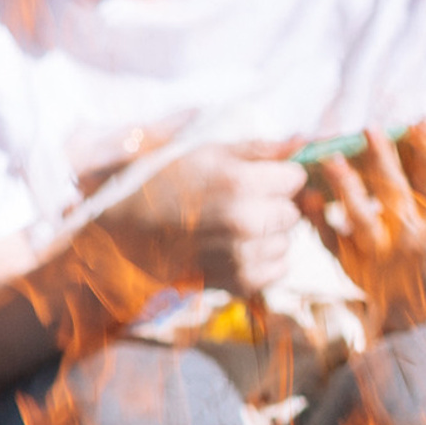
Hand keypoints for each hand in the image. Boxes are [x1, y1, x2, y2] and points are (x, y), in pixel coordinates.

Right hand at [120, 146, 307, 297]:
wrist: (120, 236)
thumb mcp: (205, 153)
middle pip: (293, 211)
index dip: (277, 175)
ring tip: (232, 227)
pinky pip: (278, 270)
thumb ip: (258, 148)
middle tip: (240, 202)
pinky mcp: (238, 283)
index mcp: (237, 181)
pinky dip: (263, 261)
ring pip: (287, 242)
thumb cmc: (159, 186)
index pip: (295, 177)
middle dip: (274, 205)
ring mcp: (242, 256)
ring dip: (269, 235)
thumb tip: (305, 141)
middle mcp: (245, 221)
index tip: (258, 177)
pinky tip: (234, 249)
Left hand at [297, 121, 425, 338]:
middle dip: (383, 162)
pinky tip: (308, 198)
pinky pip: (333, 241)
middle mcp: (409, 236)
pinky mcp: (352, 264)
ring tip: (332, 160)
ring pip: (362, 219)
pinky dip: (319, 220)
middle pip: (395, 194)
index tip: (422, 122)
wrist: (418, 309)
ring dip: (347, 189)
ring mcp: (379, 252)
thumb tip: (421, 124)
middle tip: (369, 129)